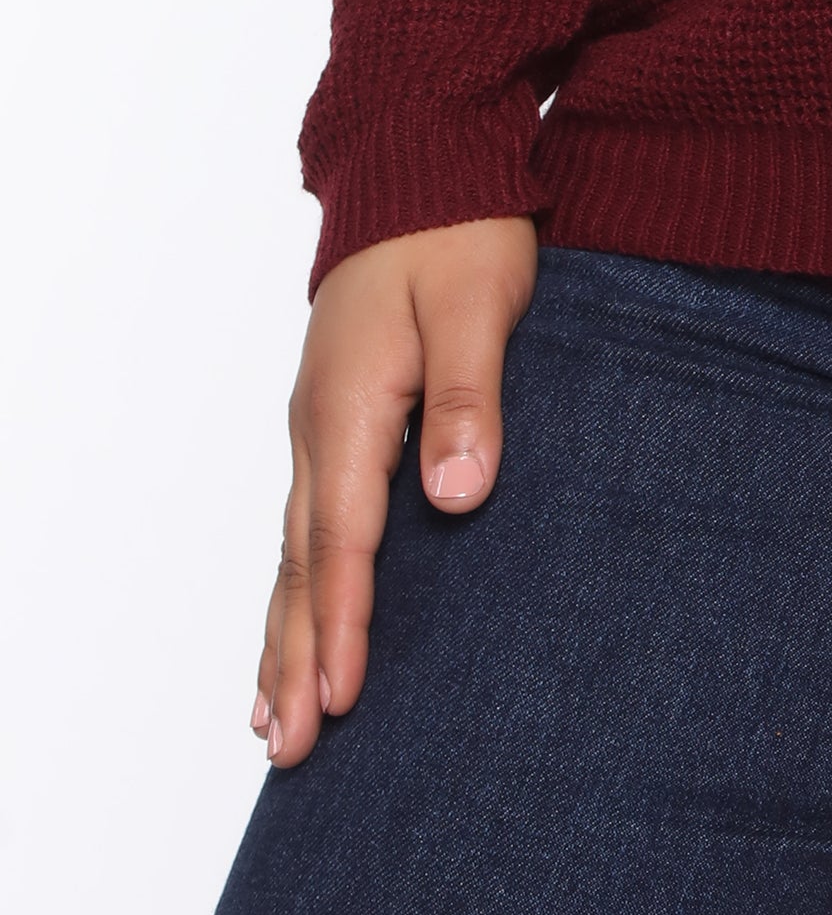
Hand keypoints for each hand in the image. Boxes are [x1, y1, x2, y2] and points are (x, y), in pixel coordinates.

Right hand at [253, 215, 537, 768]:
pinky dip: (298, 586)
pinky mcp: (337, 418)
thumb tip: (455, 499)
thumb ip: (465, 400)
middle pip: (303, 564)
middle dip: (295, 659)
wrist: (423, 162)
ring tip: (272, 722)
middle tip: (288, 753)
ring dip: (286, 636)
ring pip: (295, 552)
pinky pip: (308, 523)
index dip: (343, 623)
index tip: (338, 702)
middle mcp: (319, 424)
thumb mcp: (476, 304)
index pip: (345, 537)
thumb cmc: (458, 227)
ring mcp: (320, 424)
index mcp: (350, 403)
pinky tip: (296, 626)